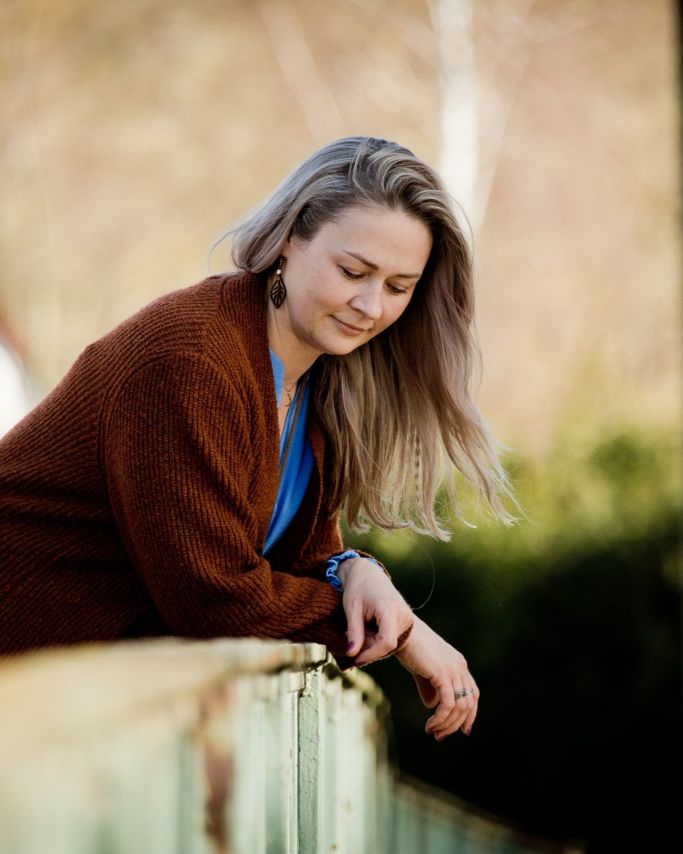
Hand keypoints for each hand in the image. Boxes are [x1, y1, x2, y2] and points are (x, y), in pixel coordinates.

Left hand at [338, 557, 413, 666]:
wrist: (367, 571)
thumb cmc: (357, 587)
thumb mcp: (352, 609)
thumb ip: (354, 633)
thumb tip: (351, 655)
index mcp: (390, 609)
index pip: (387, 642)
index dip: (371, 654)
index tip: (356, 659)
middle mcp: (403, 614)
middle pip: (387, 644)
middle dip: (368, 647)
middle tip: (351, 637)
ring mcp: (406, 617)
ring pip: (389, 643)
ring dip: (372, 642)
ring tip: (360, 626)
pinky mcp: (405, 620)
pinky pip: (391, 637)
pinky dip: (377, 638)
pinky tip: (368, 626)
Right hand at [395, 616, 478, 740]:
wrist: (400, 631)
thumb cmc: (408, 648)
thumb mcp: (422, 670)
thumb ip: (429, 687)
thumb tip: (433, 706)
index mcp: (458, 663)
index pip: (473, 693)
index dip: (470, 714)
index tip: (462, 730)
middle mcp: (460, 666)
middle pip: (468, 703)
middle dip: (456, 724)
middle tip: (440, 736)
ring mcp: (453, 669)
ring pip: (459, 707)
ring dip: (447, 724)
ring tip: (433, 732)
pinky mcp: (443, 673)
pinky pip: (447, 704)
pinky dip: (441, 719)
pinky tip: (430, 725)